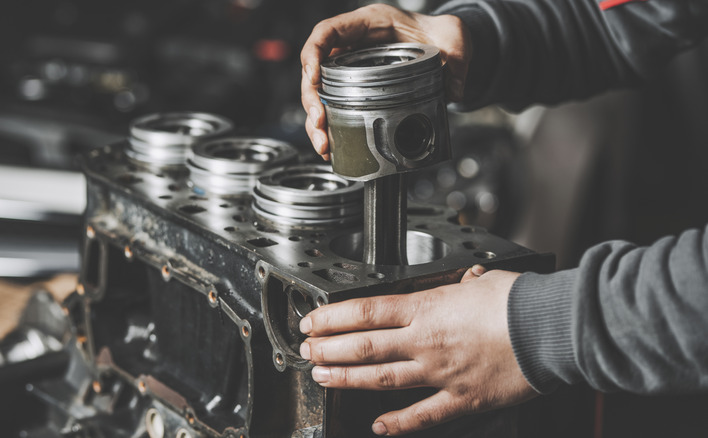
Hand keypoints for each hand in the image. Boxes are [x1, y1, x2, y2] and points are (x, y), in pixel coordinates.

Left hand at [298, 267, 536, 435]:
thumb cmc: (520, 301)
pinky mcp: (461, 398)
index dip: (332, 317)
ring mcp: (440, 372)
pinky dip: (398, 423)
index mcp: (428, 307)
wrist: (551, 329)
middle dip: (329, 349)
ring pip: (382, 378)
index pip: (366, 311)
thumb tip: (467, 280)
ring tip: (323, 379)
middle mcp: (426, 340)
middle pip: (364, 345)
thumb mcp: (485, 280)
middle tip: (307, 351)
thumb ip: (466, 285)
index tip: (313, 321)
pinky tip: (379, 426)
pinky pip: (422, 414)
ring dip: (348, 379)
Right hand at [300, 4, 472, 158]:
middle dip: (312, 100)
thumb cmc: (440, 33)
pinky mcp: (355, 90)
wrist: (445, 45)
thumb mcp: (453, 36)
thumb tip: (454, 90)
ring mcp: (351, 70)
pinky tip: (331, 147)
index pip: (328, 32)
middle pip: (317, 71)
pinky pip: (334, 108)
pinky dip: (330, 129)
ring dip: (317, 122)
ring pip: (321, 95)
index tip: (313, 77)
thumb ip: (457, 57)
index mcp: (368, 24)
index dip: (314, 54)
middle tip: (319, 123)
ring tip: (324, 145)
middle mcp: (353, 47)